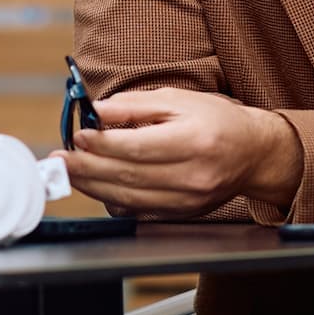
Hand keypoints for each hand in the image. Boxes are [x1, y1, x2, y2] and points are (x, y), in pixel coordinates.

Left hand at [63, 87, 301, 215]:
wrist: (253, 153)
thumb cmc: (217, 120)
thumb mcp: (179, 100)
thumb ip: (135, 106)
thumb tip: (97, 111)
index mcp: (194, 141)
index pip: (138, 148)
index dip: (103, 145)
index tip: (79, 137)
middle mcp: (192, 175)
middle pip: (128, 176)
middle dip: (87, 168)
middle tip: (60, 161)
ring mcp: (187, 200)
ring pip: (129, 198)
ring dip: (93, 186)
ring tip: (70, 173)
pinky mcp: (181, 214)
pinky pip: (138, 211)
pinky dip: (112, 199)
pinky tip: (96, 186)